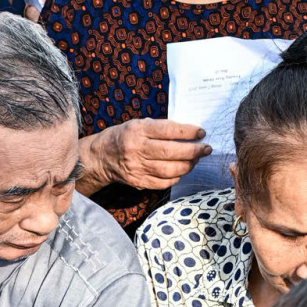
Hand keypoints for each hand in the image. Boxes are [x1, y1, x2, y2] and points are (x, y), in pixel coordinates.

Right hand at [82, 119, 209, 190]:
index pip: (168, 130)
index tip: (201, 132)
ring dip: (188, 165)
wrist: (101, 156)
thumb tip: (189, 133)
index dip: (188, 131)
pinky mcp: (138, 181)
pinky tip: (181, 171)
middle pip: (171, 152)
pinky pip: (163, 182)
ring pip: (169, 169)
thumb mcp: (138, 124)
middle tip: (206, 149)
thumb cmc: (123, 136)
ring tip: (195, 160)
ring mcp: (137, 167)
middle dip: (194, 151)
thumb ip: (160, 128)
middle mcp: (136, 148)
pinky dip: (176, 177)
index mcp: (137, 130)